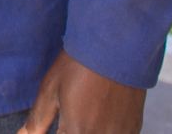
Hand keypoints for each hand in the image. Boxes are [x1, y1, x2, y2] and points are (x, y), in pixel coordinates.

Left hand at [18, 51, 144, 133]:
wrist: (116, 46)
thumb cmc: (78, 65)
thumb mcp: (51, 89)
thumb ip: (37, 119)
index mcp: (76, 131)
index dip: (57, 133)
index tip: (57, 125)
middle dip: (71, 131)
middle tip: (69, 117)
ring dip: (87, 130)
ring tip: (86, 114)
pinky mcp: (134, 127)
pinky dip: (106, 131)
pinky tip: (101, 117)